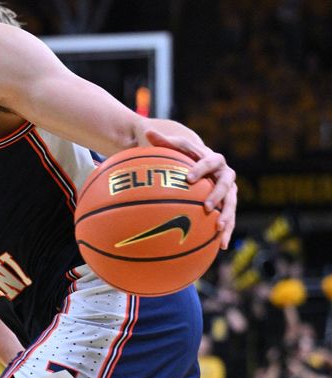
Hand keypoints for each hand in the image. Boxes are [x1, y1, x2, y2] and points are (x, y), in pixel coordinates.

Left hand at [145, 129, 236, 249]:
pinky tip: (222, 247)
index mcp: (213, 159)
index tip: (189, 178)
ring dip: (227, 217)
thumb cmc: (183, 156)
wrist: (200, 166)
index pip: (210, 162)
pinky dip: (227, 232)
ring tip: (219, 229)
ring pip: (232, 204)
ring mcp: (229, 192)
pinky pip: (229, 220)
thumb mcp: (173, 147)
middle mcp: (225, 175)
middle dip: (218, 196)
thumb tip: (146, 130)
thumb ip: (162, 141)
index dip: (201, 169)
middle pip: (226, 185)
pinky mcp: (227, 206)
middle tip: (207, 207)